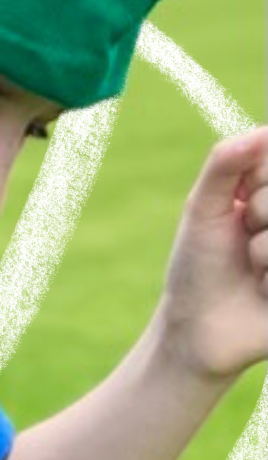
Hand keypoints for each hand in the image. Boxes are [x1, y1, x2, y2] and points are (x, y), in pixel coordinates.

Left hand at [156, 128, 267, 383]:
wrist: (202, 329)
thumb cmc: (198, 265)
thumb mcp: (202, 208)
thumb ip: (224, 164)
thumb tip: (262, 130)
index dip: (258, 179)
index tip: (240, 199)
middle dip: (259, 210)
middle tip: (243, 235)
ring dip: (264, 247)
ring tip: (255, 267)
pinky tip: (266, 288)